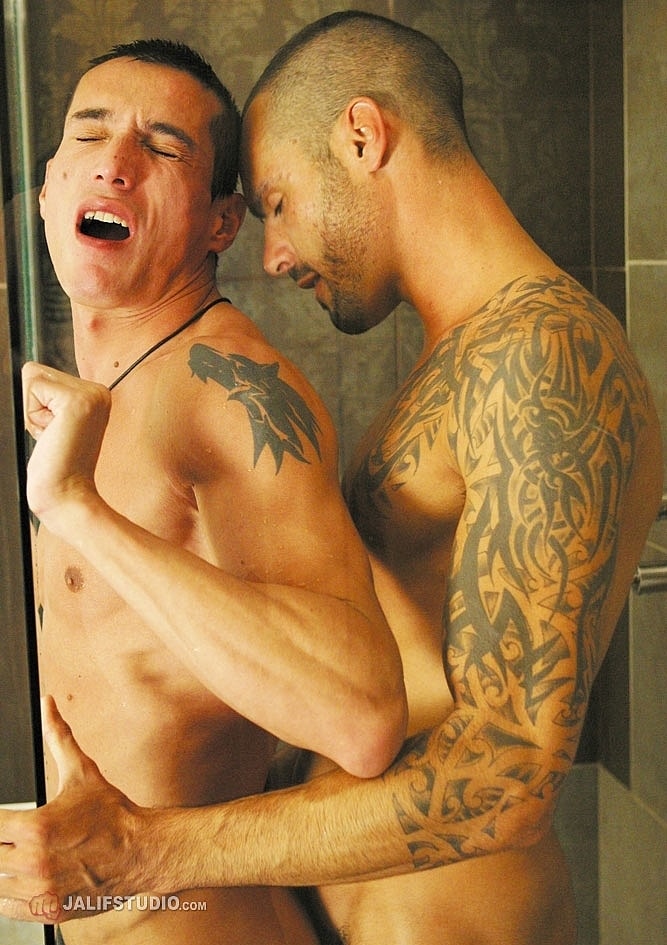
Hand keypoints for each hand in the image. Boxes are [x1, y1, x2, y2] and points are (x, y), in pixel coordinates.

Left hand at [0, 697, 143, 923]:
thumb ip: (58, 738)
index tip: (3, 820)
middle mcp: (33, 862)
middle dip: (0, 843)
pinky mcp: (48, 911)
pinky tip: (25, 878)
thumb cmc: (112, 813)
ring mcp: (40, 891)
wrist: (142, 851)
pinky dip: (9, 895)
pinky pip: (7, 908)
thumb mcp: (82, 772)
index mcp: (35, 827)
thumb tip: (49, 704)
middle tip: (13, 835)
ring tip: (22, 854)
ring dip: (4, 869)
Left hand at [22, 362, 110, 534]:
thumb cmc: (57, 467)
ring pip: (33, 380)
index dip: (39, 408)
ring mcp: (91, 395)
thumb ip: (48, 397)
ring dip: (33, 414)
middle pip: (38, 373)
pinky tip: (52, 436)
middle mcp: (98, 391)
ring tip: (54, 437)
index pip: (45, 376)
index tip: (58, 434)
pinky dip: (32, 417)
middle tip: (55, 437)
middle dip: (34, 408)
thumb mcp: (53, 423)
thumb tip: (29, 370)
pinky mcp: (76, 401)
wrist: (67, 495)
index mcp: (96, 395)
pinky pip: (32, 390)